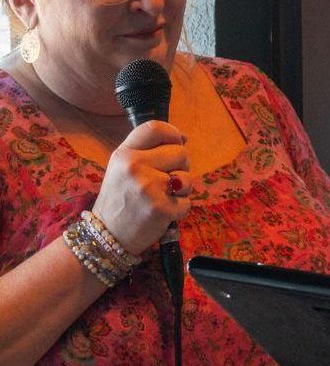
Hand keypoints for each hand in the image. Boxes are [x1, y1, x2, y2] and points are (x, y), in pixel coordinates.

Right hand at [91, 121, 191, 254]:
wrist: (106, 237)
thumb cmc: (121, 200)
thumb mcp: (123, 168)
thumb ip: (149, 150)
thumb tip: (183, 138)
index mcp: (124, 153)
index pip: (155, 128)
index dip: (172, 134)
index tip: (177, 143)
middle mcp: (134, 166)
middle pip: (180, 152)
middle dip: (180, 167)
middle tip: (164, 181)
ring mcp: (147, 187)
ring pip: (187, 179)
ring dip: (182, 190)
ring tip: (163, 197)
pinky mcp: (160, 208)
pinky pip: (187, 202)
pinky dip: (179, 210)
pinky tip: (162, 214)